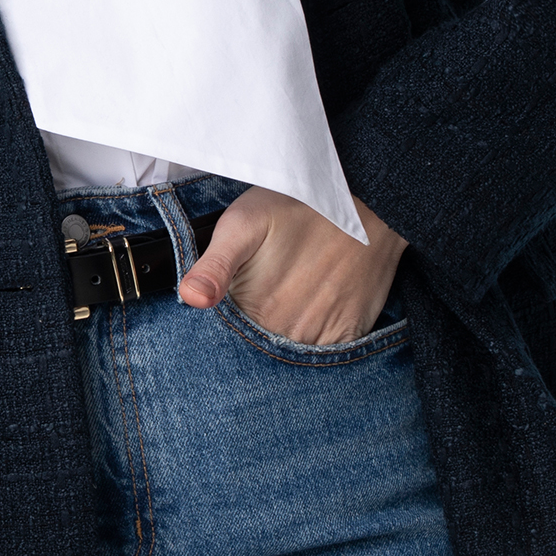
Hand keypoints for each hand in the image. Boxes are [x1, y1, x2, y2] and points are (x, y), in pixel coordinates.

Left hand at [177, 188, 406, 346]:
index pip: (229, 340)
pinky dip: (319, 338)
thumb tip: (190, 298)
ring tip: (294, 294)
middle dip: (257, 330)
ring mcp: (323, 337)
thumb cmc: (297, 208)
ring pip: (293, 352)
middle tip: (272, 287)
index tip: (237, 299)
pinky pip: (328, 353)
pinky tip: (317, 305)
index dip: (228, 325)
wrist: (365, 201)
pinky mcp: (351, 334)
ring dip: (288, 335)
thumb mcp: (243, 225)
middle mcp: (290, 333)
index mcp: (256, 312)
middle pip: (261, 347)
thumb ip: (214, 266)